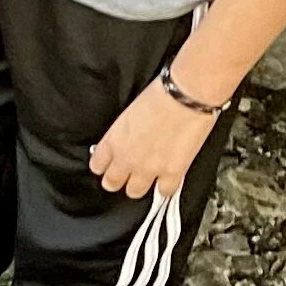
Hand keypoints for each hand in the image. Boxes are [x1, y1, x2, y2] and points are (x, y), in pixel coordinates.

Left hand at [89, 73, 217, 201]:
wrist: (187, 94)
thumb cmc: (162, 93)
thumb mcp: (131, 111)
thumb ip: (124, 132)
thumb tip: (127, 138)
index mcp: (114, 140)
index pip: (97, 165)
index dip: (104, 165)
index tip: (108, 164)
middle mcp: (127, 158)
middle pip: (111, 183)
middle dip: (116, 180)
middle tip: (124, 174)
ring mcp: (148, 168)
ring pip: (134, 192)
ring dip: (139, 185)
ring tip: (146, 177)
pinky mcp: (171, 172)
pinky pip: (164, 191)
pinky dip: (166, 187)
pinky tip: (167, 179)